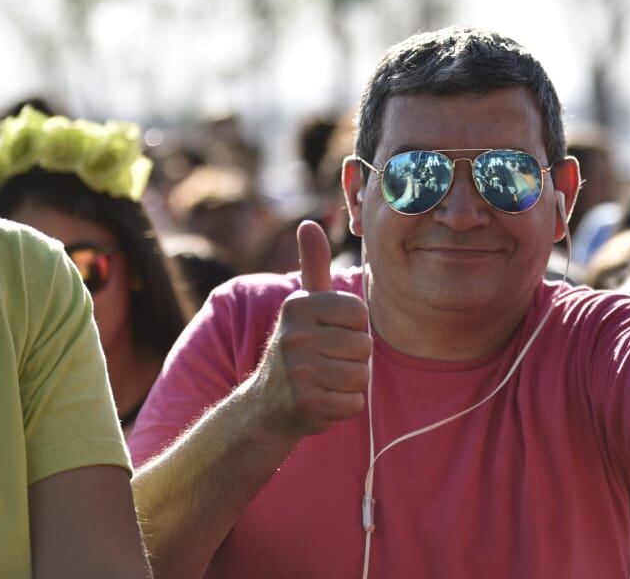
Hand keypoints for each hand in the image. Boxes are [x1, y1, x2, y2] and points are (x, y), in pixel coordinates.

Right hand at [249, 220, 370, 438]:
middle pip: (364, 345)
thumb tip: (309, 223)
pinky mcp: (305, 404)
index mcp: (299, 305)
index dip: (354, 328)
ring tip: (325, 380)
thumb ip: (314, 265)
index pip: (359, 313)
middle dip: (353, 358)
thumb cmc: (298, 348)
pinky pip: (354, 403)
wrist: (265, 406)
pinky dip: (345, 406)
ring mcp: (298, 371)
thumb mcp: (304, 305)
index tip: (330, 334)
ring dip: (350, 383)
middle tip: (326, 362)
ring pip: (362, 375)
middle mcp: (294, 335)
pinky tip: (322, 400)